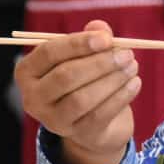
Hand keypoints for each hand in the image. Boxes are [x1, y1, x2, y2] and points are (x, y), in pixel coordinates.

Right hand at [14, 19, 141, 163]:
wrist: (94, 124)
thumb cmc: (85, 80)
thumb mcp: (85, 57)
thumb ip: (91, 39)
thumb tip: (100, 28)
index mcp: (28, 72)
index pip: (49, 53)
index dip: (78, 43)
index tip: (106, 38)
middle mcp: (33, 98)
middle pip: (65, 76)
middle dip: (99, 63)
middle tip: (126, 53)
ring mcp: (54, 120)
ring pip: (82, 98)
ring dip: (112, 79)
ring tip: (132, 66)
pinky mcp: (78, 134)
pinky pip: (100, 115)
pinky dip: (121, 97)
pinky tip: (135, 83)